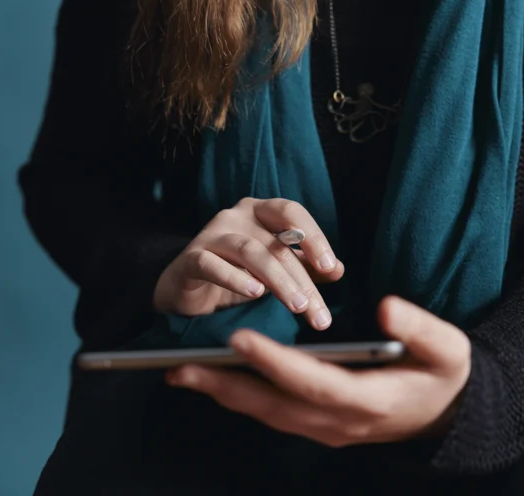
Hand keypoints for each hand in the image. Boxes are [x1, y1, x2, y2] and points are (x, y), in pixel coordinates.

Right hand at [154, 198, 343, 329]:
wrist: (185, 288)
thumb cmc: (234, 273)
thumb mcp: (273, 269)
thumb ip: (304, 267)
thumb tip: (338, 270)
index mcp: (259, 211)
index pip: (291, 212)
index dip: (313, 237)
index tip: (330, 268)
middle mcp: (236, 216)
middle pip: (276, 243)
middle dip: (302, 281)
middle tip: (318, 313)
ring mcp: (212, 234)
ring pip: (250, 252)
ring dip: (278, 281)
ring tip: (297, 306)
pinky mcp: (191, 258)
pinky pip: (213, 264)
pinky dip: (235, 278)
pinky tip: (254, 293)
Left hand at [166, 297, 471, 445]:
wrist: (450, 415)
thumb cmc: (445, 375)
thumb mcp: (448, 348)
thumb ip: (419, 329)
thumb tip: (385, 308)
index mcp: (368, 400)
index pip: (312, 382)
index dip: (274, 362)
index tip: (238, 340)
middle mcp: (340, 422)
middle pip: (273, 406)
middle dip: (225, 386)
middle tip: (179, 368)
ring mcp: (327, 430)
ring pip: (267, 414)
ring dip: (224, 394)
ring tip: (183, 374)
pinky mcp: (320, 426)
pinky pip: (273, 414)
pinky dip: (242, 398)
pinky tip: (218, 381)